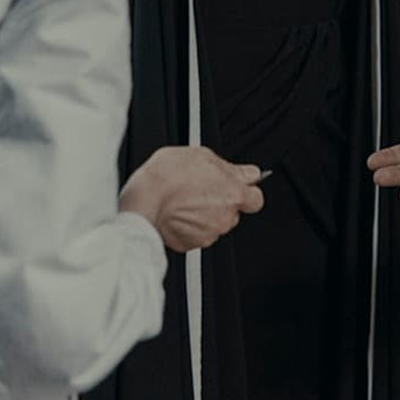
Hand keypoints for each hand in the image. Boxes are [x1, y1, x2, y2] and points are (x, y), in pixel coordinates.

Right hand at [119, 145, 264, 251]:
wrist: (143, 201)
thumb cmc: (167, 176)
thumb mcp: (202, 155)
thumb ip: (230, 167)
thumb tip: (247, 172)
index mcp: (233, 193)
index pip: (256, 199)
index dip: (246, 192)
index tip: (238, 187)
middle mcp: (225, 217)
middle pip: (233, 212)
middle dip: (222, 203)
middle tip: (202, 190)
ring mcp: (208, 233)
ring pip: (215, 224)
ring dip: (206, 215)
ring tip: (185, 201)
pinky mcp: (191, 244)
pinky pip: (196, 235)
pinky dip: (190, 227)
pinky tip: (177, 213)